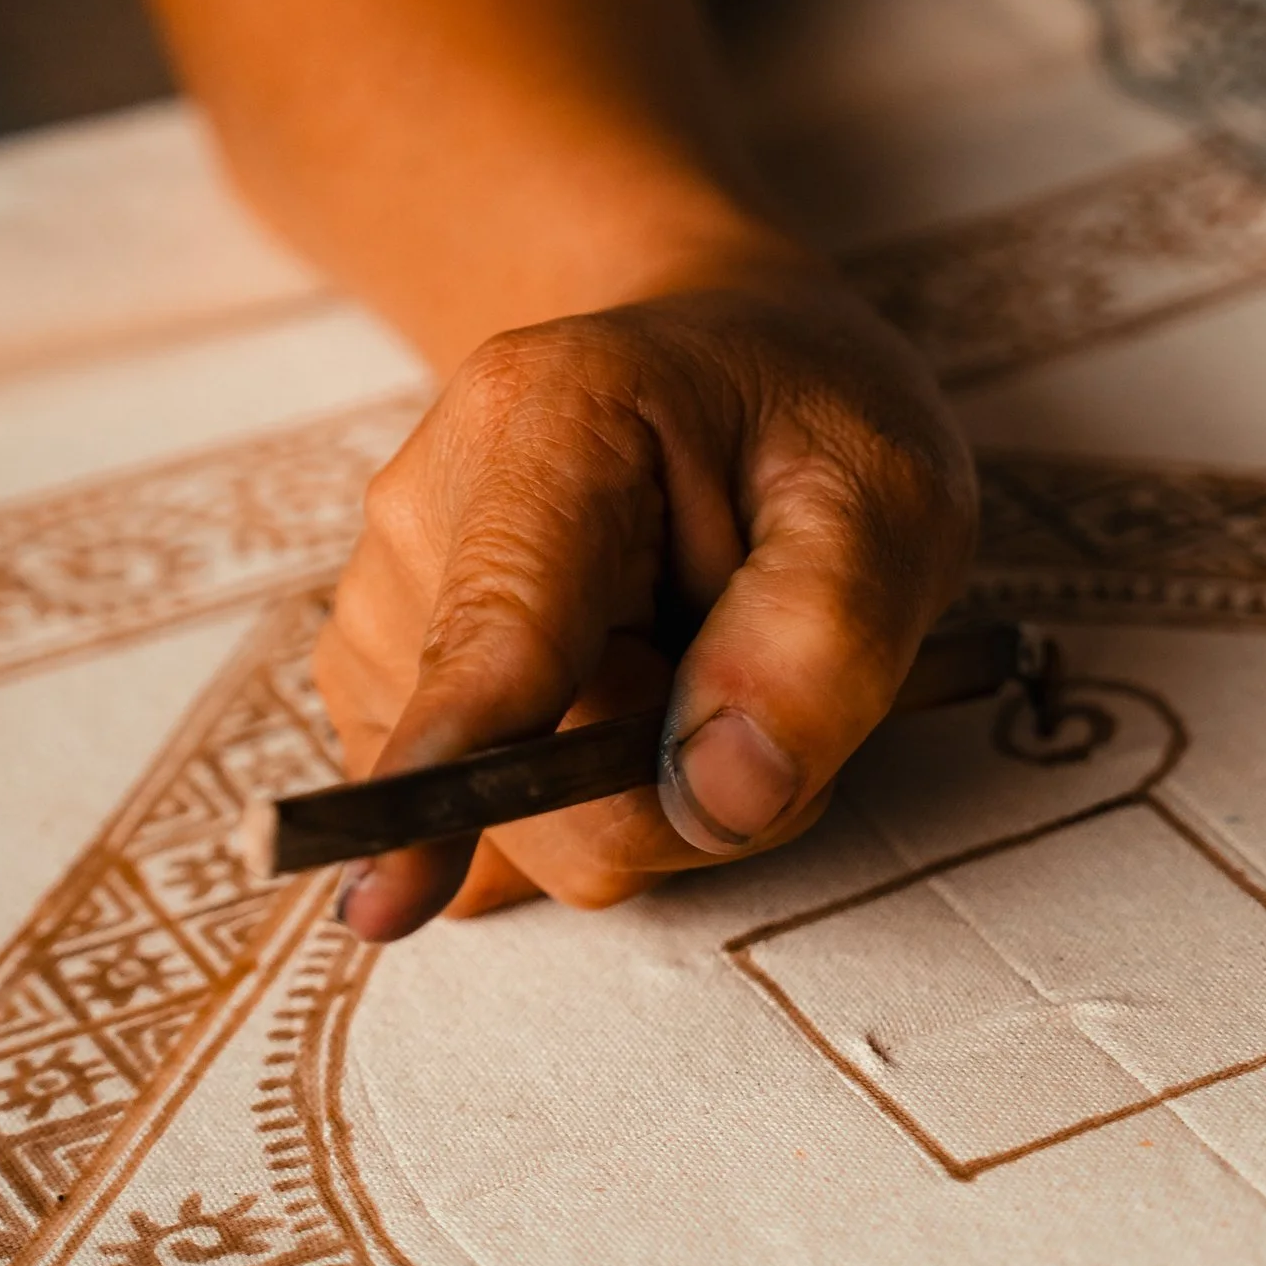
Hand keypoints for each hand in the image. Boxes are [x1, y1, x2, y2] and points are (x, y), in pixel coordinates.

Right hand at [311, 251, 977, 932]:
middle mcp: (421, 515)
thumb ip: (825, 642)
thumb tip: (721, 803)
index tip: (384, 900)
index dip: (452, 773)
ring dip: (636, 788)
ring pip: (509, 826)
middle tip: (765, 663)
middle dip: (672, 781)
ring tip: (700, 653)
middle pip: (524, 775)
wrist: (714, 366)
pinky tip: (630, 690)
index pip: (496, 639)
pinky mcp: (378, 687)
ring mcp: (380, 608)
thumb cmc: (805, 424)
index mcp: (544, 425)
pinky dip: (581, 798)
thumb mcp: (887, 501)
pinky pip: (489, 831)